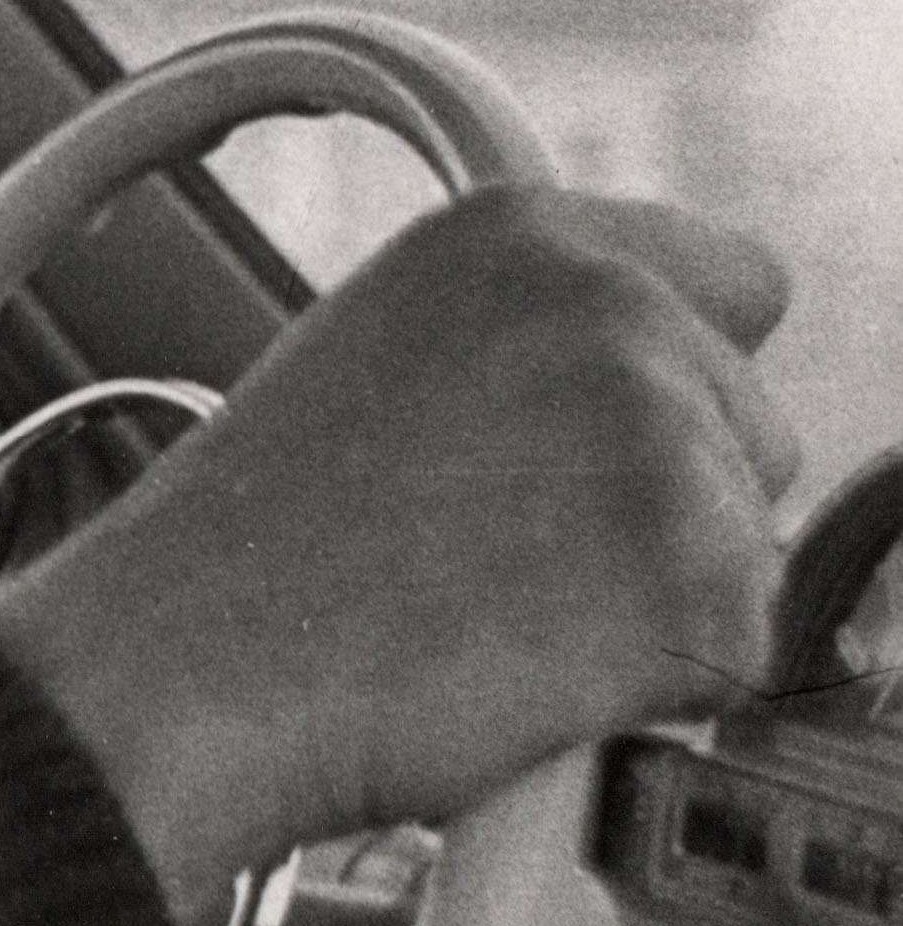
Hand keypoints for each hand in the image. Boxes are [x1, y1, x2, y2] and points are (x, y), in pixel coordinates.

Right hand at [0, 186, 796, 925]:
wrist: (174, 670)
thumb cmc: (243, 555)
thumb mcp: (378, 362)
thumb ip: (525, 353)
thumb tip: (641, 411)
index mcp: (519, 232)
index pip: (733, 283)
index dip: (679, 381)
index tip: (601, 452)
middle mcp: (608, 302)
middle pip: (751, 427)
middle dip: (661, 508)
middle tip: (502, 565)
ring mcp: (660, 433)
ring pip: (749, 547)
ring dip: (650, 602)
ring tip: (487, 621)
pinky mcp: (697, 576)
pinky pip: (739, 657)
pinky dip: (652, 693)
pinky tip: (518, 676)